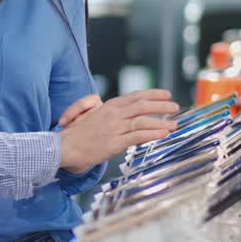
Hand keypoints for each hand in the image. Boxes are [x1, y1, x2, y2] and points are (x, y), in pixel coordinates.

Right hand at [58, 89, 178, 172]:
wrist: (65, 147)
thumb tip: (118, 108)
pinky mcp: (114, 142)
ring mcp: (114, 128)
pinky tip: (163, 134)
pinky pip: (138, 136)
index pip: (135, 96)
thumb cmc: (76, 133)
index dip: (152, 94)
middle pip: (142, 106)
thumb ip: (105, 108)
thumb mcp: (90, 113)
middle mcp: (113, 114)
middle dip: (161, 105)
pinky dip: (152, 134)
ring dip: (161, 121)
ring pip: (143, 121)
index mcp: (108, 106)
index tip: (166, 94)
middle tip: (175, 107)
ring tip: (174, 124)